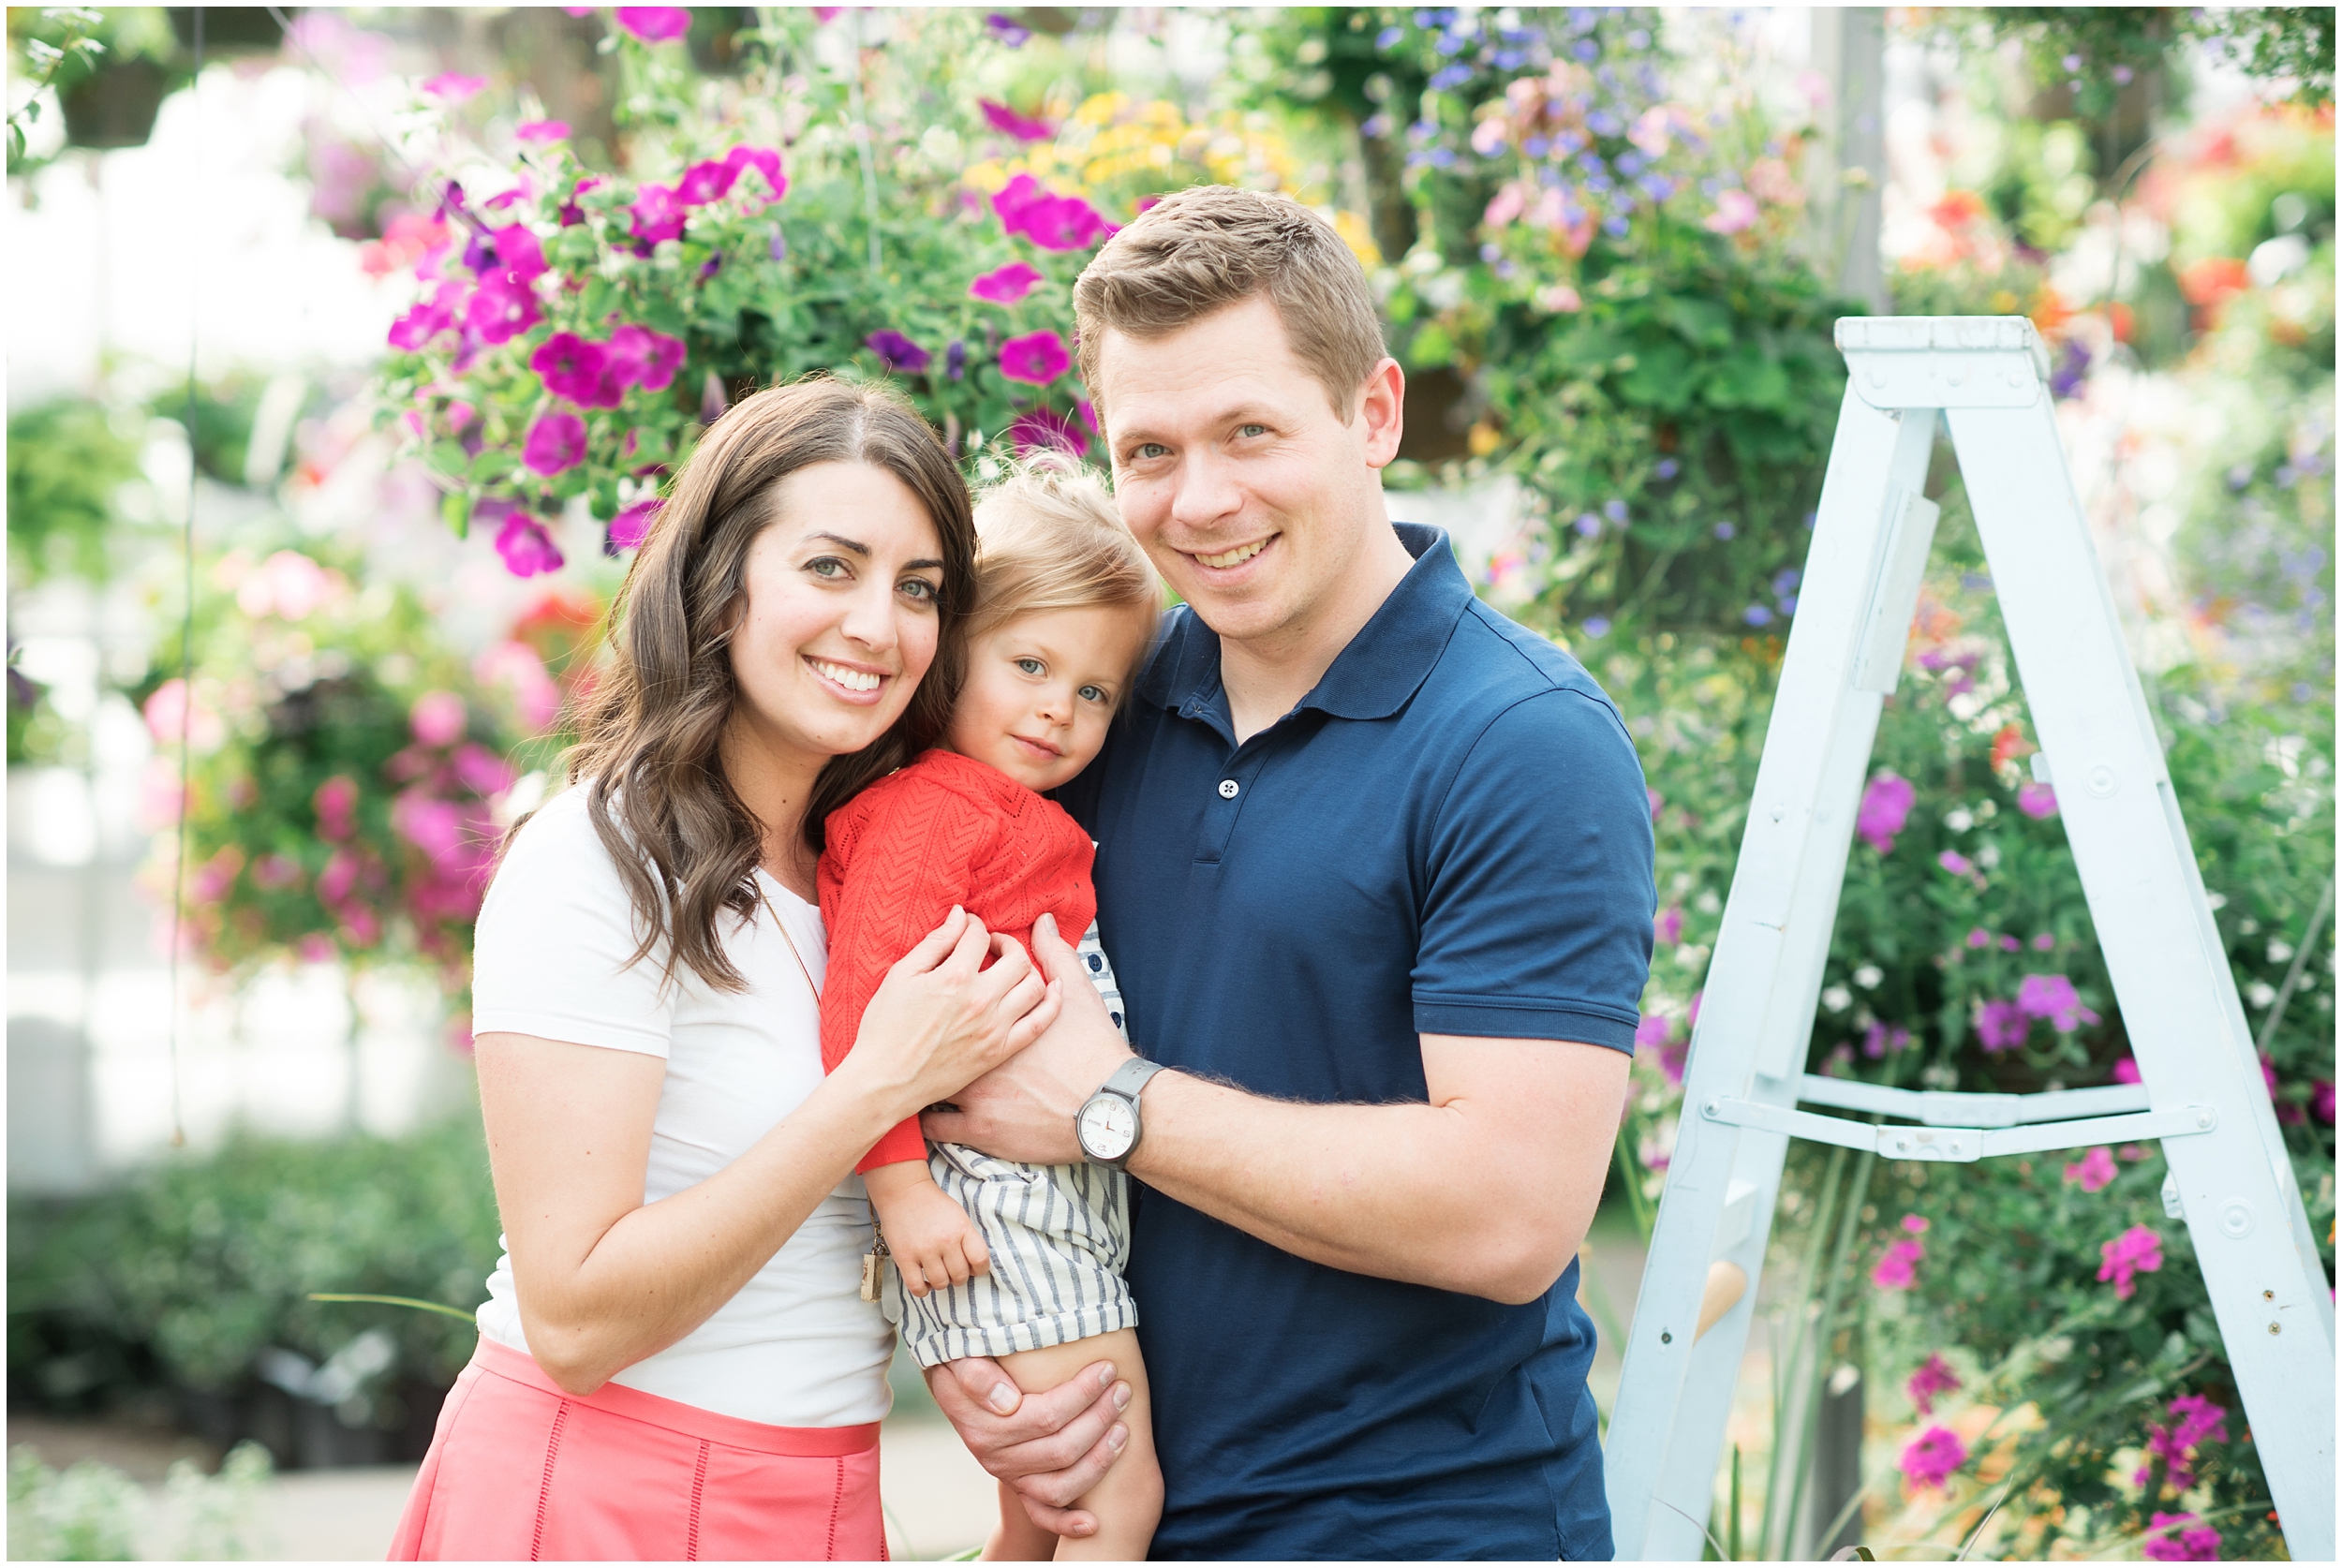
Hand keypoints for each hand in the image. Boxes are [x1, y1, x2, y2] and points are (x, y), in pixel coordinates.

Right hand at [847, 907, 1061, 1123]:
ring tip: (1012, 969)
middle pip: (1016, 957)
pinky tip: (1053, 990)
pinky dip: (1052, 1002)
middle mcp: (981, 1000)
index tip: (968, 928)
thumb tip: (959, 916)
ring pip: (1034, 985)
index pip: (979, 936)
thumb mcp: (901, 975)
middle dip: (1006, 942)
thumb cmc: (885, 1029)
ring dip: (1028, 969)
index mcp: (955, 977)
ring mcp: (994, 1028)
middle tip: (993, 946)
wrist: (885, 1081)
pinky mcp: (999, 1051)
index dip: (973, 925)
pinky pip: (1039, 1023)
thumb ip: (935, 943)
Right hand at [872, 1175, 988, 1297]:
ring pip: (940, 1284)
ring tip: (937, 1272)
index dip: (980, 1269)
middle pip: (960, 1276)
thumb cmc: (933, 1205)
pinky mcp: (904, 1257)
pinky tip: (924, 1281)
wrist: (904, 1192)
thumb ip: (968, 1239)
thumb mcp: (959, 1216)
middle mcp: (945, 1241)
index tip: (973, 1268)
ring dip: (941, 1282)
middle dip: (958, 1277)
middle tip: (951, 1269)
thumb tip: (974, 1268)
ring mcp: (924, 1250)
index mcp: (962, 1228)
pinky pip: (917, 1287)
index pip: (981, 1260)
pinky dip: (923, 1290)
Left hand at [921, 913, 1133, 1163]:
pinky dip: (927, 1116)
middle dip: (933, 1028)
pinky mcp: (977, 1128)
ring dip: (922, 1070)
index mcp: (995, 1012)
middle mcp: (978, 1052)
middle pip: (939, 1030)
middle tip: (941, 1027)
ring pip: (930, 1077)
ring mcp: (976, 1092)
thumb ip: (1056, 954)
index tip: (959, 994)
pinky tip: (925, 1108)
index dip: (956, 985)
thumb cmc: (1093, 1050)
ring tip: (924, 1065)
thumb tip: (1040, 920)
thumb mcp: (1081, 994)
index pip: (961, 985)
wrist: (1105, 1110)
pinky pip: (936, 1124)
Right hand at [925, 1354, 1130, 1539]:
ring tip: (1123, 1429)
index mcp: (982, 1426)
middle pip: (1061, 1449)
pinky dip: (1067, 1522)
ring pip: (1061, 1484)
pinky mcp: (1018, 1488)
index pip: (1045, 1416)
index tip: (1107, 1369)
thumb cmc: (964, 1359)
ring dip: (1099, 1461)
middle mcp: (994, 1457)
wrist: (954, 1384)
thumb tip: (1008, 1402)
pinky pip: (1042, 1514)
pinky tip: (1092, 1522)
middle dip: (1100, 1418)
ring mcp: (1008, 1476)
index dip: (1082, 1394)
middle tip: (1123, 1391)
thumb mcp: (958, 1357)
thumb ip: (975, 1374)